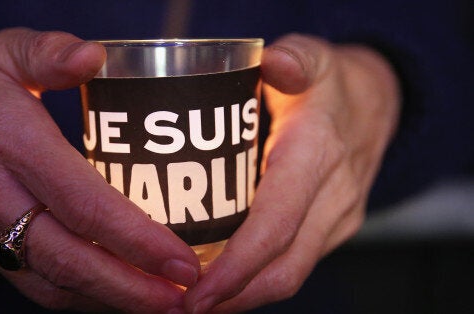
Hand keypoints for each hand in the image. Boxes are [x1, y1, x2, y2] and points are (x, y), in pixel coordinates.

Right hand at [0, 28, 199, 312]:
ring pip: (48, 280)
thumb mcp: (2, 48)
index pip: (79, 202)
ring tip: (159, 303)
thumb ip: (49, 52)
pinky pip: (29, 280)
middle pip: (66, 258)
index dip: (134, 239)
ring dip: (107, 299)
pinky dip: (76, 294)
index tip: (180, 261)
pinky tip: (114, 292)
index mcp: (7, 138)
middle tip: (183, 298)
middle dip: (130, 288)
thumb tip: (95, 56)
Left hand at [184, 34, 400, 312]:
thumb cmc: (333, 82)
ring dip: (245, 295)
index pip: (276, 226)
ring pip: (293, 272)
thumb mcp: (312, 56)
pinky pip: (297, 262)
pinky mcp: (336, 226)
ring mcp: (339, 216)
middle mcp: (333, 195)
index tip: (197, 291)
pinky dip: (260, 278)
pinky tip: (226, 279)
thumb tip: (273, 63)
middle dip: (234, 297)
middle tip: (184, 308)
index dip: (236, 267)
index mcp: (317, 154)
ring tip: (197, 301)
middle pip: (284, 267)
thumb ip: (294, 58)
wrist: (379, 103)